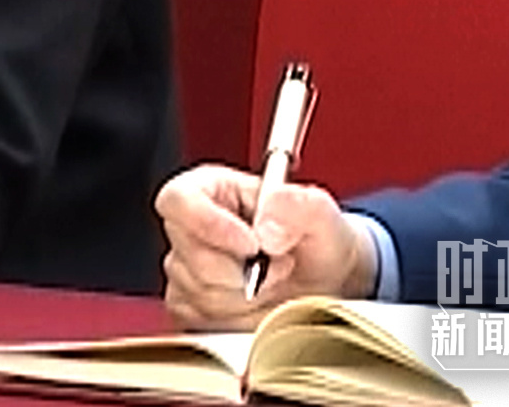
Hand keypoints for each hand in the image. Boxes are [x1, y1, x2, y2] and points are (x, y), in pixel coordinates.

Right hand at [157, 164, 375, 328]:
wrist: (329, 286)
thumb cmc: (319, 243)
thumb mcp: (322, 215)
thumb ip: (298, 204)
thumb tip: (265, 227)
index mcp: (209, 188)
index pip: (179, 200)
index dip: (210, 224)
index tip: (252, 246)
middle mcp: (190, 226)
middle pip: (187, 252)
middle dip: (240, 270)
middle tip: (279, 267)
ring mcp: (185, 268)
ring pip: (196, 290)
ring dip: (245, 297)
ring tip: (273, 284)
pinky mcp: (188, 306)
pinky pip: (200, 319)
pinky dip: (237, 319)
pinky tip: (260, 305)